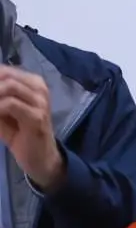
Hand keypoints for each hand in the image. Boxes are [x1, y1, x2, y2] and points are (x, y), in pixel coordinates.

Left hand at [0, 66, 64, 190]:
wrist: (40, 158)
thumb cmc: (20, 133)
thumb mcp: (2, 112)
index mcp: (32, 83)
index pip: (4, 70)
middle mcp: (39, 88)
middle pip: (5, 75)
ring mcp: (40, 102)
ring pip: (8, 86)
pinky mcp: (37, 117)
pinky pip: (10, 104)